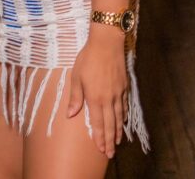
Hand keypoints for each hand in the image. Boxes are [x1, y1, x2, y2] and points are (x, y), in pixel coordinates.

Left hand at [67, 27, 127, 158]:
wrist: (107, 42)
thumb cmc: (88, 58)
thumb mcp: (76, 76)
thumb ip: (75, 96)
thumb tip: (70, 114)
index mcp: (95, 98)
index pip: (97, 123)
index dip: (99, 137)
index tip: (101, 149)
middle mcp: (108, 99)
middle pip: (110, 124)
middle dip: (110, 140)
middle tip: (111, 153)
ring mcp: (118, 92)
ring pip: (119, 116)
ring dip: (118, 130)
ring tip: (118, 141)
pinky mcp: (124, 85)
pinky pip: (124, 104)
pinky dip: (123, 115)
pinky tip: (123, 120)